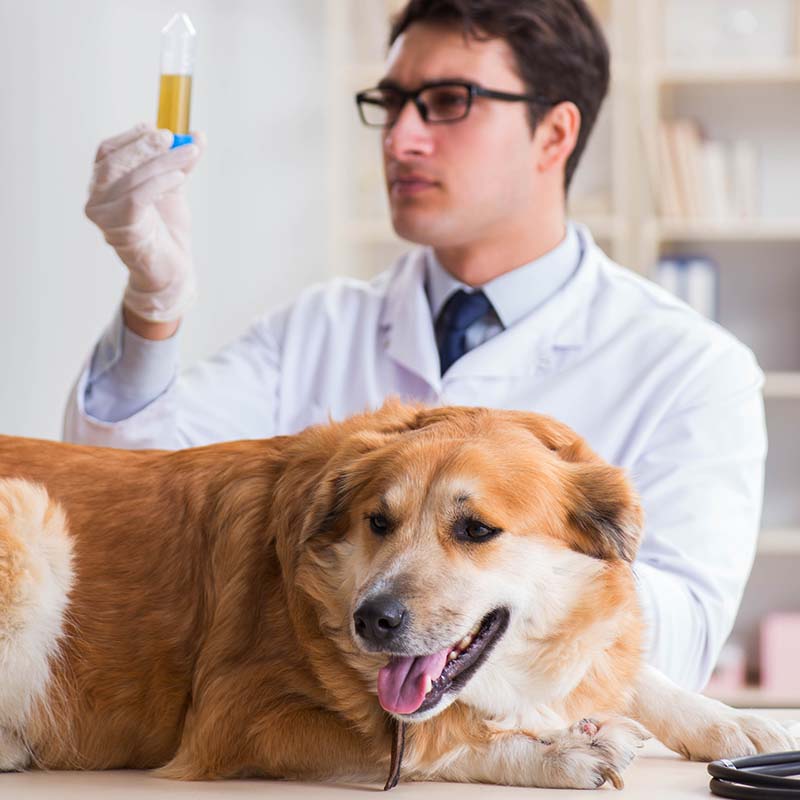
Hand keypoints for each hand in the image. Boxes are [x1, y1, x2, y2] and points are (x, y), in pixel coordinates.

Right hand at [85, 123, 205, 321]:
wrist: (173, 271)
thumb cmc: (168, 232)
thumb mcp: (174, 190)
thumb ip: (181, 163)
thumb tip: (198, 135)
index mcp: (103, 187)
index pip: (108, 152)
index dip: (132, 137)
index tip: (157, 129)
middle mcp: (96, 199)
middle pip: (116, 160)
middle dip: (147, 146)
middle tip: (174, 138)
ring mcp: (103, 215)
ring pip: (130, 176)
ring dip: (162, 162)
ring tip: (188, 154)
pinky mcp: (118, 228)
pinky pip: (137, 197)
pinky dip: (159, 182)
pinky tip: (179, 177)